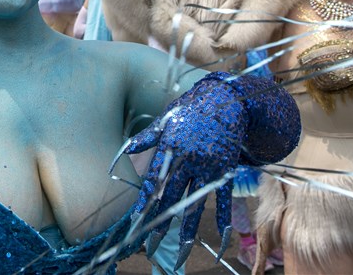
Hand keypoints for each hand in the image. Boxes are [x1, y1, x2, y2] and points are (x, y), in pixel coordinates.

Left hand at [121, 72, 298, 269]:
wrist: (226, 100)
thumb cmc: (191, 109)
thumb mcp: (166, 119)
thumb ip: (146, 137)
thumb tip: (125, 151)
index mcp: (171, 148)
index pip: (155, 180)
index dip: (145, 201)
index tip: (137, 220)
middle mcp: (188, 160)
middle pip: (172, 197)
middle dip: (160, 222)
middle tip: (150, 245)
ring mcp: (208, 167)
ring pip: (195, 202)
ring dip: (186, 228)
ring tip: (179, 251)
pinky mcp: (225, 170)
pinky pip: (223, 198)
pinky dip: (223, 218)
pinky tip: (220, 238)